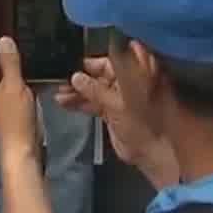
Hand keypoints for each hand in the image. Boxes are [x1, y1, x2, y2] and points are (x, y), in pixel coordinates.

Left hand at [0, 37, 41, 155]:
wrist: (24, 145)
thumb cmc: (14, 120)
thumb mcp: (13, 85)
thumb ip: (9, 62)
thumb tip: (4, 41)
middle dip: (6, 54)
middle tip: (17, 38)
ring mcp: (0, 95)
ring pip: (8, 73)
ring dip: (18, 66)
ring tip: (28, 52)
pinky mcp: (13, 101)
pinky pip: (19, 83)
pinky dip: (26, 78)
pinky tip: (37, 71)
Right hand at [70, 58, 178, 187]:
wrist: (154, 151)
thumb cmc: (143, 122)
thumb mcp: (116, 103)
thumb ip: (95, 89)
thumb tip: (76, 77)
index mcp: (134, 74)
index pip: (108, 61)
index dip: (89, 63)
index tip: (70, 63)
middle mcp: (127, 83)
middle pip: (99, 75)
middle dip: (80, 78)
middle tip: (60, 79)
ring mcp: (120, 98)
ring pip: (94, 90)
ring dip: (77, 91)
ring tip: (58, 92)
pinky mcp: (112, 113)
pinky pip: (94, 103)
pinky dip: (80, 103)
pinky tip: (64, 102)